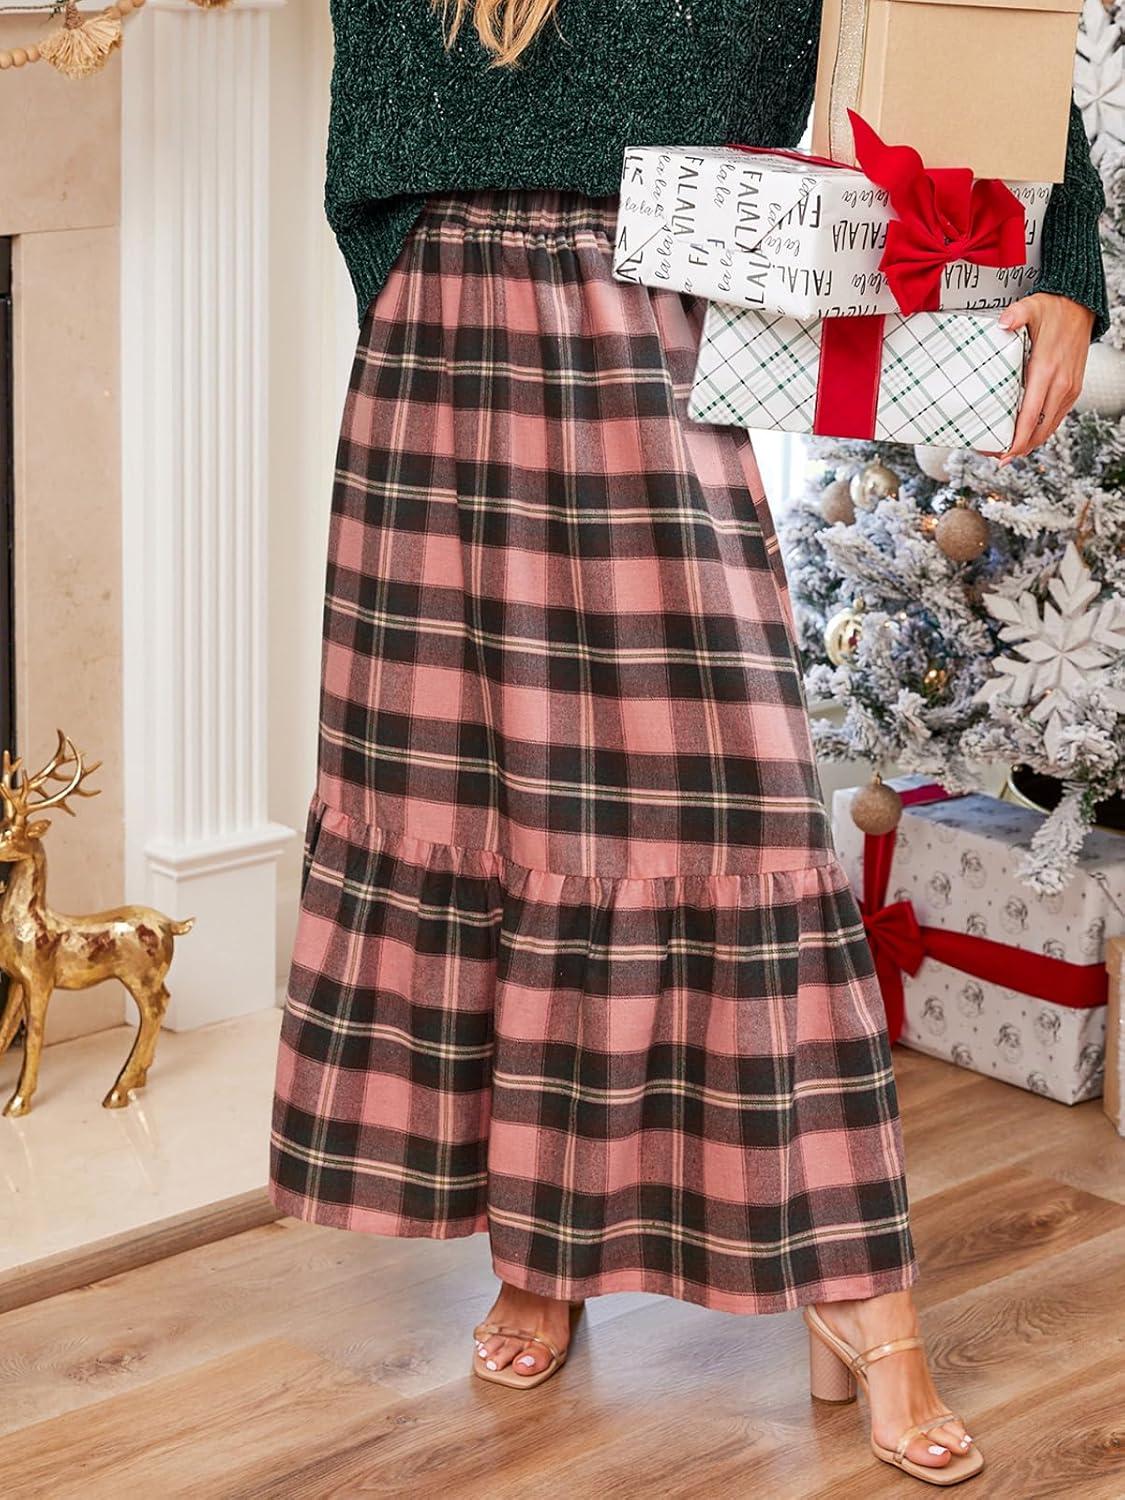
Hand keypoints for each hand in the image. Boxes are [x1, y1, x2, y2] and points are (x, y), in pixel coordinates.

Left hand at [992, 293, 1094, 464]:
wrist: (1080, 307)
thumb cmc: (1053, 310)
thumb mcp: (1031, 307)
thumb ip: (1016, 315)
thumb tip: (1003, 322)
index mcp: (1047, 370)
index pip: (1032, 414)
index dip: (1018, 439)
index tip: (1004, 453)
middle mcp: (1061, 384)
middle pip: (1040, 428)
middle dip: (1020, 447)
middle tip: (999, 459)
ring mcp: (1069, 388)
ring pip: (1051, 426)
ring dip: (1032, 442)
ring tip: (1012, 453)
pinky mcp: (1073, 388)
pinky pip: (1057, 417)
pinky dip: (1043, 430)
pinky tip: (1030, 437)